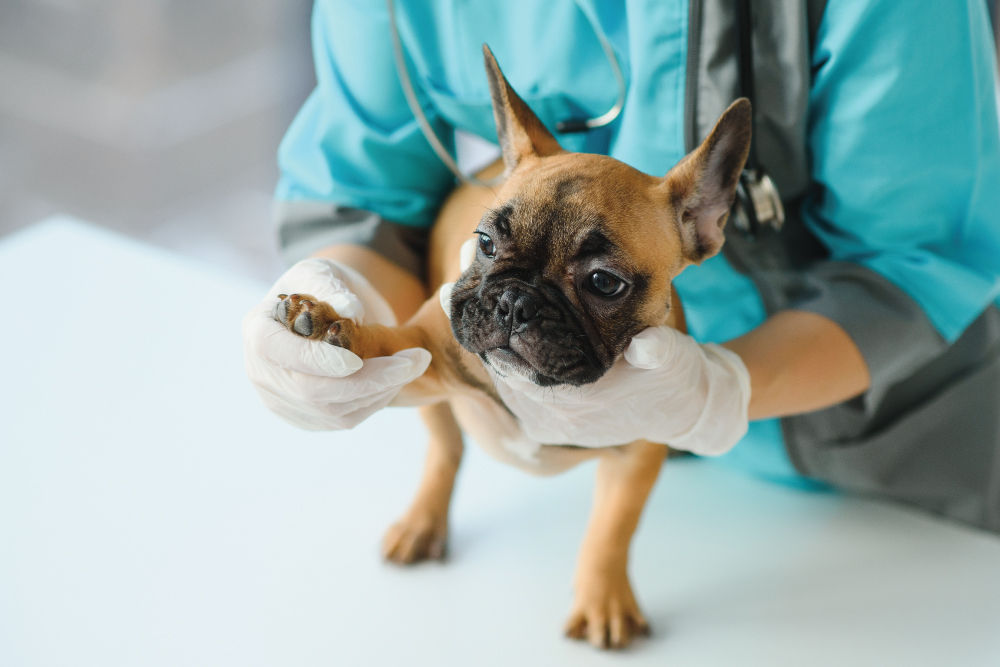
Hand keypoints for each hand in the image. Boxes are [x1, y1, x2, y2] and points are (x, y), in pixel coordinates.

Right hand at [243, 258, 429, 429]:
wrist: (327, 313)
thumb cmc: (323, 287)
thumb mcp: (323, 272)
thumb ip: (332, 287)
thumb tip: (351, 311)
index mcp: (257, 331)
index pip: (280, 353)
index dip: (318, 361)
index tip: (358, 360)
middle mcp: (262, 372)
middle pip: (312, 391)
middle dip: (368, 379)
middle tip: (414, 360)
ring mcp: (283, 400)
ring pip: (333, 411)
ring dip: (380, 391)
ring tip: (412, 363)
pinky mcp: (307, 418)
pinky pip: (344, 420)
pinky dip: (375, 402)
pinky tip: (395, 380)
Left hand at [440, 237, 748, 454]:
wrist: (682, 409)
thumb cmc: (675, 378)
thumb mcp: (674, 361)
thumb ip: (659, 353)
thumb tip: (649, 348)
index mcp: (575, 406)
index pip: (514, 368)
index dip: (488, 330)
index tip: (463, 289)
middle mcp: (551, 418)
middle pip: (498, 366)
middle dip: (477, 323)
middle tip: (455, 278)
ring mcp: (545, 418)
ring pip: (500, 369)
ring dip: (483, 333)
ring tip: (462, 285)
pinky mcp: (546, 412)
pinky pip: (511, 375)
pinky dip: (497, 344)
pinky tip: (487, 308)